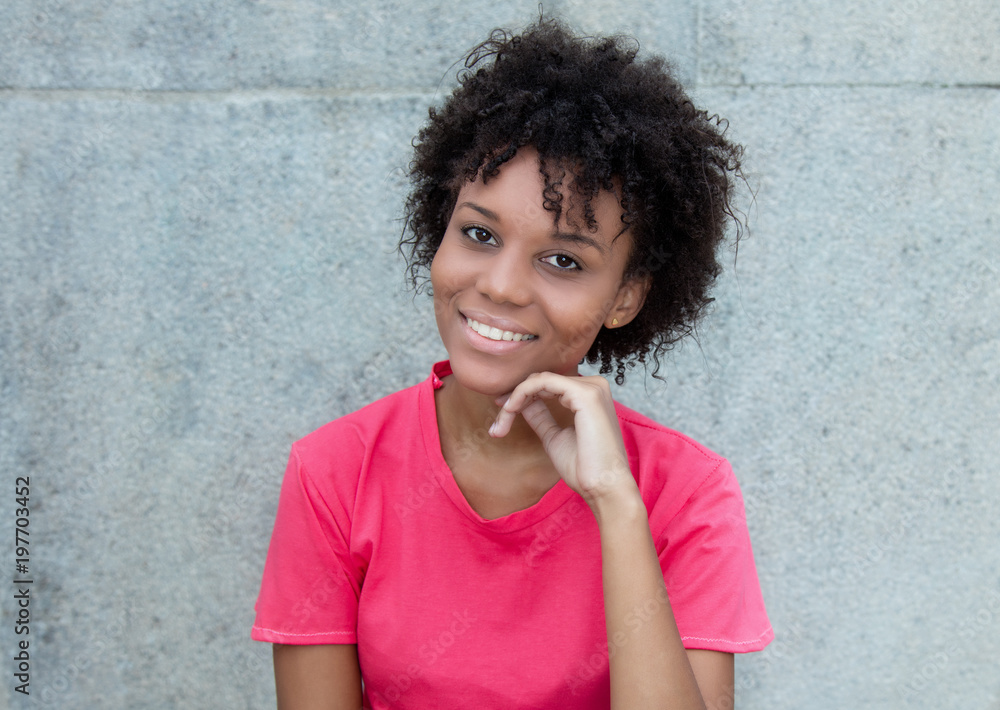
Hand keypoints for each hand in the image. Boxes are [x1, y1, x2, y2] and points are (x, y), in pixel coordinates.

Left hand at [489, 372, 637, 506]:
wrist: (603, 487)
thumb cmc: (584, 468)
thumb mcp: (555, 436)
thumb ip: (541, 416)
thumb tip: (524, 403)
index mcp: (589, 395)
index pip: (548, 385)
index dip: (521, 396)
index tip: (501, 415)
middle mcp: (593, 385)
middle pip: (541, 380)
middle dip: (514, 400)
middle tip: (497, 425)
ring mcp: (591, 387)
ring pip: (539, 380)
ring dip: (514, 399)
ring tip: (500, 425)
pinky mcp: (585, 394)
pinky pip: (542, 382)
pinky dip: (520, 394)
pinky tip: (509, 411)